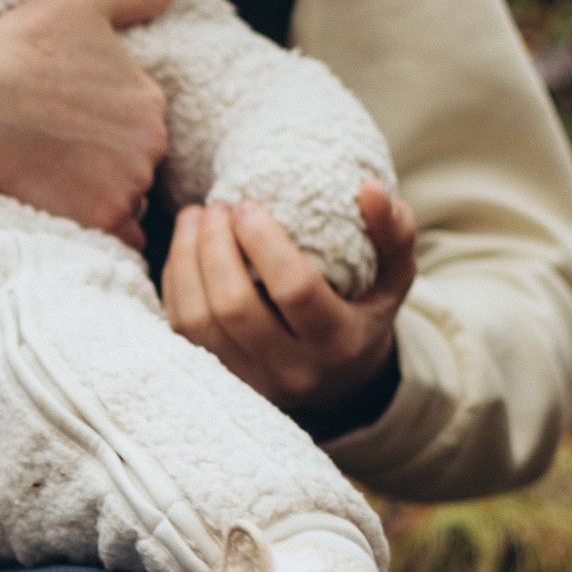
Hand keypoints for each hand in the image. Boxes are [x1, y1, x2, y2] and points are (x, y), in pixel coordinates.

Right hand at [0, 0, 173, 246]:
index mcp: (151, 100)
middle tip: (67, 151)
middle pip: (142, 164)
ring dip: (108, 194)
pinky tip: (75, 210)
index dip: (112, 124)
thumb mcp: (80, 2)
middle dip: (114, 161)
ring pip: (132, 199)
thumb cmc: (18, 46)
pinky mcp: (98, 217)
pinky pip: (122, 237)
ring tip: (63, 178)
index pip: (145, 124)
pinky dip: (105, 228)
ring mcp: (126, 185)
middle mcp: (151, 146)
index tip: (77, 121)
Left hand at [164, 179, 415, 431]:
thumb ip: (394, 232)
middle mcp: (292, 370)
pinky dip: (176, 282)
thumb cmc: (364, 312)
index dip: (264, 243)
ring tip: (193, 218)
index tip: (248, 204)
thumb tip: (370, 188)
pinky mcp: (219, 379)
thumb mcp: (394, 276)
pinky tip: (184, 248)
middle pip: (234, 307)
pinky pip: (181, 331)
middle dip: (215, 247)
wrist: (340, 382)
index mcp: (338, 342)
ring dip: (186, 260)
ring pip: (197, 320)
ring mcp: (250, 381)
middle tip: (216, 206)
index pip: (294, 290)